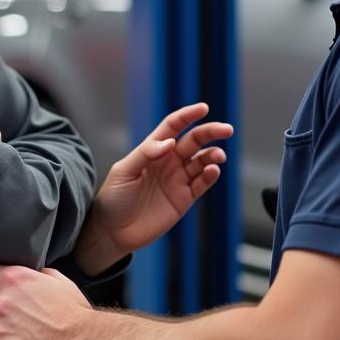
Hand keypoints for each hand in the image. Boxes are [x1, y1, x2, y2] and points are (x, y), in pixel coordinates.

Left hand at [74, 102, 232, 273]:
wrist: (113, 231)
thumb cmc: (113, 198)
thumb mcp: (123, 172)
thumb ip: (146, 154)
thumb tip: (170, 141)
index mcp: (153, 149)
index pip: (173, 126)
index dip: (188, 115)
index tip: (203, 108)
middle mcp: (168, 161)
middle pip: (194, 140)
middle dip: (210, 132)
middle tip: (226, 129)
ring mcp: (178, 179)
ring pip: (202, 160)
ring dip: (212, 155)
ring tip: (218, 156)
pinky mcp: (184, 198)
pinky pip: (202, 183)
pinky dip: (210, 175)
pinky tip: (213, 170)